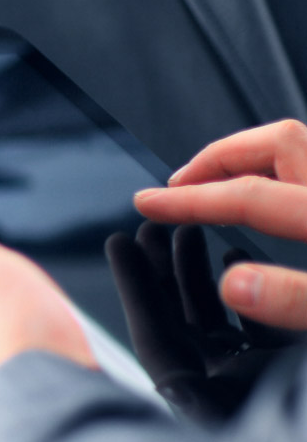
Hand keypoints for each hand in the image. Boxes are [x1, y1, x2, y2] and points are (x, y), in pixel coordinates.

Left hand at [107, 222, 287, 420]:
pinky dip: (245, 293)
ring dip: (199, 277)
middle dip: (162, 273)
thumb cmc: (293, 441)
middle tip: (151, 228)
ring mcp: (252, 383)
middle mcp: (223, 392)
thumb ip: (220, 390)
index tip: (117, 242)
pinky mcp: (281, 375)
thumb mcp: (247, 399)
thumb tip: (194, 356)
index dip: (135, 288)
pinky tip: (239, 254)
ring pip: (214, 320)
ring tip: (188, 233)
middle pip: (176, 323)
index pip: (154, 334)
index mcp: (206, 401)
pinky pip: (253, 329)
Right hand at [136, 119, 306, 328]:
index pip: (249, 195)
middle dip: (218, 158)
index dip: (190, 200)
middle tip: (180, 184)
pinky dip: (283, 176)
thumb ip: (296, 297)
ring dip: (251, 160)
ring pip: (298, 151)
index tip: (150, 204)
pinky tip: (274, 205)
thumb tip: (235, 285)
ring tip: (215, 182)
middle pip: (277, 144)